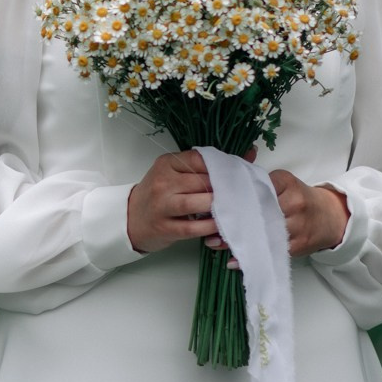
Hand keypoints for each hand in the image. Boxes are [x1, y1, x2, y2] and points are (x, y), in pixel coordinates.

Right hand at [125, 145, 258, 255]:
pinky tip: (222, 224)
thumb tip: (251, 153)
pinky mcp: (165, 227)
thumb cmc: (159, 195)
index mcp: (166, 164)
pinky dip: (211, 226)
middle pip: (201, 181)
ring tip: (234, 207)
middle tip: (242, 192)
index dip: (221, 166)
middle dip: (224, 187)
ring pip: (197, 202)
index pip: (199, 159)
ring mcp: (162, 206)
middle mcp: (162, 182)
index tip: (236, 172)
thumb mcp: (175, 174)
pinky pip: (193, 227)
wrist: (131, 219)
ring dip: (218, 205)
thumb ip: (207, 166)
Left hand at [203, 169, 349, 258]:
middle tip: (209, 226)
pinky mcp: (297, 245)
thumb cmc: (300, 199)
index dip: (235, 196)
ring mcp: (296, 225)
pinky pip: (270, 252)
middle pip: (257, 211)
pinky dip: (250, 258)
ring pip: (262, 234)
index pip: (256, 186)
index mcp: (286, 183)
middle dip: (232, 220)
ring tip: (214, 243)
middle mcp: (293, 203)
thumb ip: (258, 182)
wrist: (331, 217)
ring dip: (237, 241)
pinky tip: (233, 261)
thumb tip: (225, 187)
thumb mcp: (283, 183)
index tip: (215, 202)